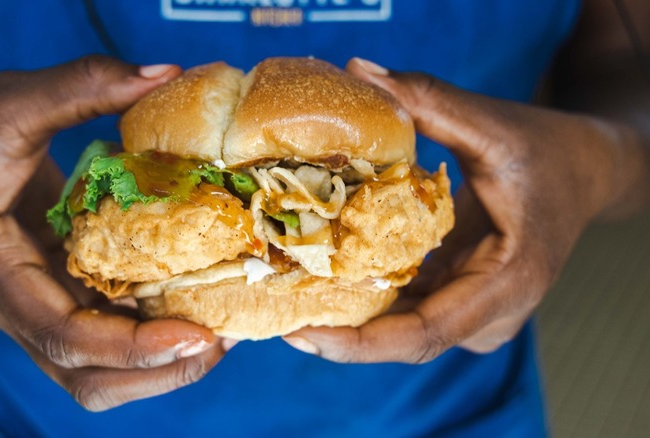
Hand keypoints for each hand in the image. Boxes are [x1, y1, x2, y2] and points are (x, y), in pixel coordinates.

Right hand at [0, 56, 230, 409]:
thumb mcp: (12, 100)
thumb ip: (82, 85)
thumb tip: (163, 71)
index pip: (61, 334)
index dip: (128, 347)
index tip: (194, 334)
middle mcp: (14, 305)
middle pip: (83, 375)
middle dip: (154, 373)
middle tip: (218, 340)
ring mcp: (36, 306)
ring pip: (94, 371)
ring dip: (155, 367)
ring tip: (216, 335)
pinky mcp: (56, 295)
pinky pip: (102, 336)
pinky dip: (147, 337)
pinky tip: (192, 307)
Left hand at [283, 57, 634, 361]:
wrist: (585, 172)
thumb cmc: (549, 154)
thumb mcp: (493, 126)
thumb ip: (432, 102)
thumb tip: (363, 71)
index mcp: (506, 283)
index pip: (424, 334)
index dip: (359, 342)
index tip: (303, 333)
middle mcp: (491, 313)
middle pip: (404, 339)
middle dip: (340, 332)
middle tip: (276, 310)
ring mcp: (475, 311)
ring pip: (402, 329)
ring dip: (347, 316)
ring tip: (286, 295)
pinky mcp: (460, 298)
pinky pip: (408, 308)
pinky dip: (367, 297)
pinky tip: (322, 279)